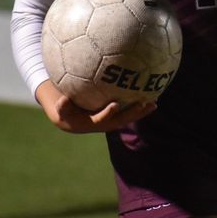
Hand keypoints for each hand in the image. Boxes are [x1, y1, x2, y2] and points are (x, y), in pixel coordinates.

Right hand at [35, 79, 156, 133]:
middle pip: (121, 120)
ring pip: (129, 116)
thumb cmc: (67, 112)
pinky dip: (141, 104)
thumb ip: (62, 106)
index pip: (101, 120)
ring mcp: (113, 121)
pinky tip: (152, 93)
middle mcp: (106, 124)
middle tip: (142, 104)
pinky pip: (131, 110)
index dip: (107, 114)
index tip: (114, 105)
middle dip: (132, 113)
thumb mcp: (62, 110)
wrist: (74, 122)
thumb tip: (62, 100)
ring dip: (142, 111)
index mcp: (93, 123)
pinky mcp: (118, 116)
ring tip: (154, 103)